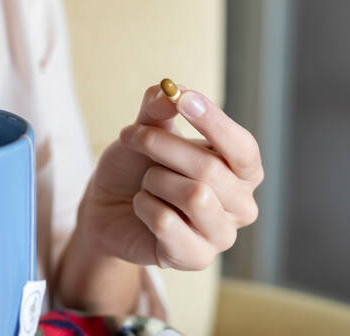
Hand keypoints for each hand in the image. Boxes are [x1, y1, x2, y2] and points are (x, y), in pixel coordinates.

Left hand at [78, 86, 262, 270]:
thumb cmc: (137, 166)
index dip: (214, 121)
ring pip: (194, 196)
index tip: (183, 97)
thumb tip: (169, 90)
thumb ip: (158, 108)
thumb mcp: (145, 129)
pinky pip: (166, 222)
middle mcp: (241, 204)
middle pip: (210, 168)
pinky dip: (143, 206)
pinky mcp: (197, 258)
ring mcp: (222, 235)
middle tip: (130, 135)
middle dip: (161, 145)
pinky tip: (143, 208)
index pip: (242, 147)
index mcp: (241, 170)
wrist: (107, 208)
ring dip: (154, 180)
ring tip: (146, 183)